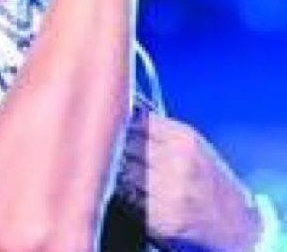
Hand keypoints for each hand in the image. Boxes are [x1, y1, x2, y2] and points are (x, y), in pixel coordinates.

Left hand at [116, 110, 261, 251]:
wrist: (237, 223)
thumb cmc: (205, 176)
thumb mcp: (189, 142)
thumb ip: (156, 127)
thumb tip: (120, 111)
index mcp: (182, 139)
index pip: (133, 120)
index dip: (116, 121)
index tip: (105, 121)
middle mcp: (178, 164)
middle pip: (124, 144)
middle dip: (109, 142)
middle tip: (98, 142)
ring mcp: (170, 192)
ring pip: (122, 170)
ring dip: (109, 166)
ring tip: (103, 162)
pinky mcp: (163, 219)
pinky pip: (127, 197)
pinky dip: (117, 189)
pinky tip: (113, 184)